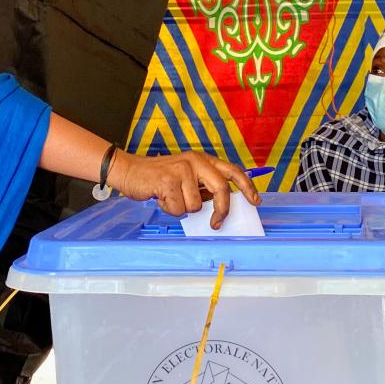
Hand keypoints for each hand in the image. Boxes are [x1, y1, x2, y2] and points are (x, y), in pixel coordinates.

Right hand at [108, 151, 259, 227]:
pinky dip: (170, 210)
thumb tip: (220, 206)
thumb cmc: (158, 179)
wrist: (129, 171)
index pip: (232, 171)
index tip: (255, 201)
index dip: (247, 186)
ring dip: (183, 209)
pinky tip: (161, 198)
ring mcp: (181, 170)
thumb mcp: (186, 177)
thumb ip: (203, 187)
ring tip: (170, 198)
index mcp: (202, 160)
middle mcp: (195, 161)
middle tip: (217, 223)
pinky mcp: (167, 181)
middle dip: (222, 209)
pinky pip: (179, 209)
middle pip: (221, 188)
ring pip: (197, 205)